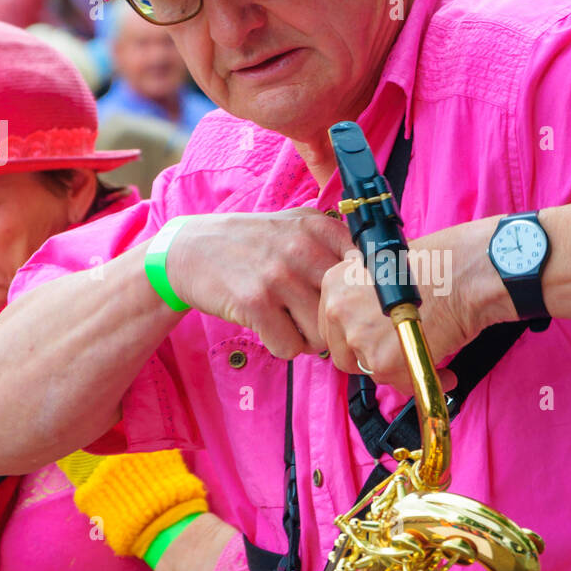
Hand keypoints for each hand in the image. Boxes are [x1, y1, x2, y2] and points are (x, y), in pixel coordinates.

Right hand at [166, 208, 352, 358]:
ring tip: (291, 323)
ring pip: (321, 335)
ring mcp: (279, 276)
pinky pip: (290, 347)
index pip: (367, 271)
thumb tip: (379, 270)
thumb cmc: (252, 242)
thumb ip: (336, 240)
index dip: (363, 296)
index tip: (353, 304)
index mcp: (319, 228)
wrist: (191, 249)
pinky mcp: (255, 303)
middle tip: (316, 321)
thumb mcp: (297, 223)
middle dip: (334, 324)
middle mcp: (302, 249)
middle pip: (346, 310)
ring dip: (309, 339)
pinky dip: (283, 346)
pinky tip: (271, 327)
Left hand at [318, 217, 505, 395]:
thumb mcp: (386, 269)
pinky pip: (398, 383)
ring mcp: (358, 337)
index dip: (357, 336)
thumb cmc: (438, 264)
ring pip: (371, 370)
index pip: (332, 325)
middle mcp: (338, 310)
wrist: (464, 272)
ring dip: (398, 369)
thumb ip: (366, 295)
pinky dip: (421, 380)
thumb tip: (370, 320)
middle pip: (345, 353)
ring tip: (427, 359)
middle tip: (401, 352)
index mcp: (335, 283)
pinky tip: (444, 371)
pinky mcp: (382, 362)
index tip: (376, 339)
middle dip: (372, 357)